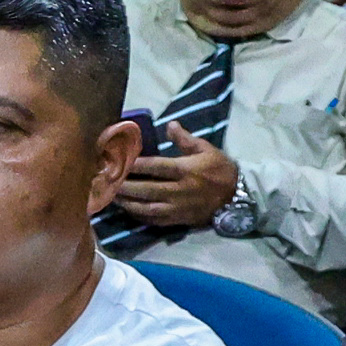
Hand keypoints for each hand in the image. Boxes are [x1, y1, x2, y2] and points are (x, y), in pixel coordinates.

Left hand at [109, 125, 239, 231]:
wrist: (238, 196)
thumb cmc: (221, 169)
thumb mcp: (206, 149)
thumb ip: (185, 138)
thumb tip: (169, 124)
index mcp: (186, 170)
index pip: (155, 167)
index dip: (135, 165)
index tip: (118, 161)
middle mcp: (180, 190)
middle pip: (146, 189)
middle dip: (125, 186)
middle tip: (107, 182)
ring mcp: (178, 208)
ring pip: (147, 208)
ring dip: (127, 203)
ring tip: (111, 197)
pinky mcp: (179, 220)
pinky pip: (155, 220)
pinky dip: (139, 216)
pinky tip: (127, 210)